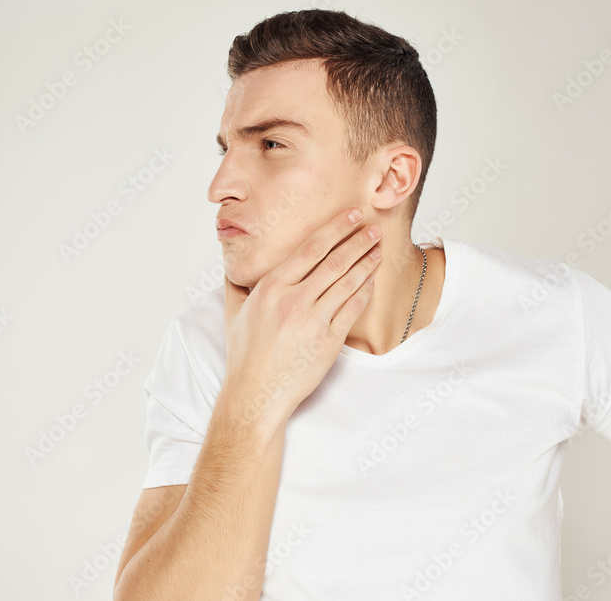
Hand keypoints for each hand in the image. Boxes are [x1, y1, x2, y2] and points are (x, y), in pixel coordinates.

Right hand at [221, 207, 381, 429]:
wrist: (257, 394)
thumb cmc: (245, 354)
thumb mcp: (233, 312)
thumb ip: (236, 282)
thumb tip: (231, 261)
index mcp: (271, 288)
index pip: (310, 249)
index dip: (334, 229)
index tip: (350, 216)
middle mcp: (293, 301)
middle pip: (334, 261)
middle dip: (358, 240)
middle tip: (374, 227)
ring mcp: (313, 321)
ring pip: (347, 283)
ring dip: (366, 262)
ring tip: (378, 249)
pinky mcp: (328, 341)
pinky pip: (352, 309)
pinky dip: (365, 291)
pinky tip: (371, 279)